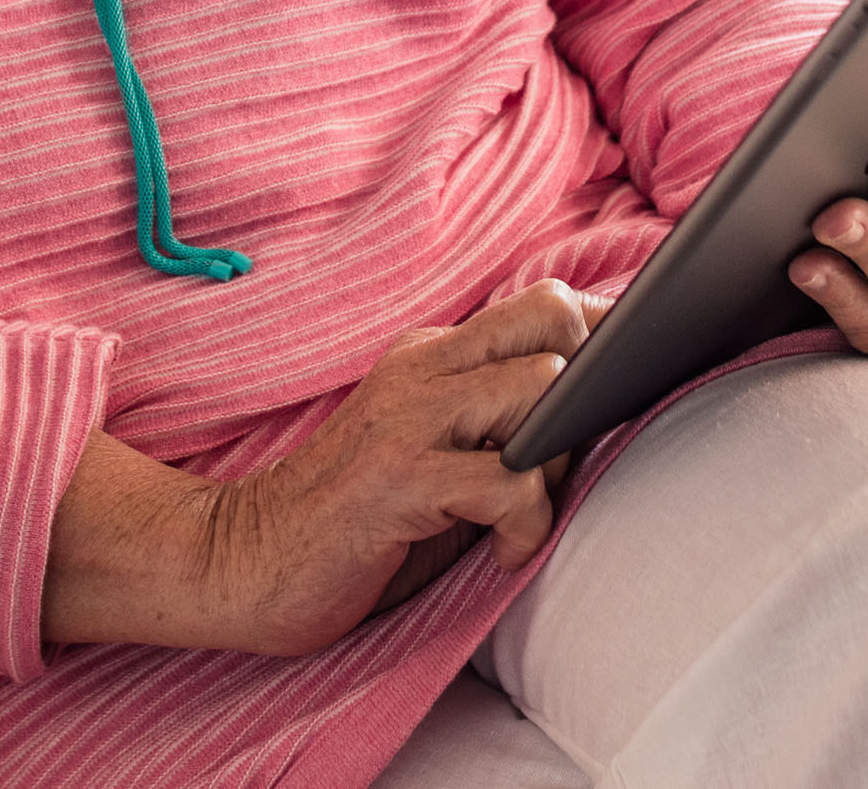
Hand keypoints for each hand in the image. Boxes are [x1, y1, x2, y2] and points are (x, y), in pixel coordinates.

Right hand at [40, 281, 598, 654]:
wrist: (241, 561)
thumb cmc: (354, 523)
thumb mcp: (432, 455)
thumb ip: (496, 425)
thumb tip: (596, 418)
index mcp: (429, 355)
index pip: (542, 306)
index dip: (601, 339)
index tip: (626, 388)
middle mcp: (421, 368)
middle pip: (550, 319)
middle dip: (592, 382)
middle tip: (572, 455)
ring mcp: (408, 417)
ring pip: (539, 390)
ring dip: (558, 459)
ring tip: (527, 514)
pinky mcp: (399, 477)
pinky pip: (507, 482)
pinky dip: (527, 525)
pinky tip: (503, 555)